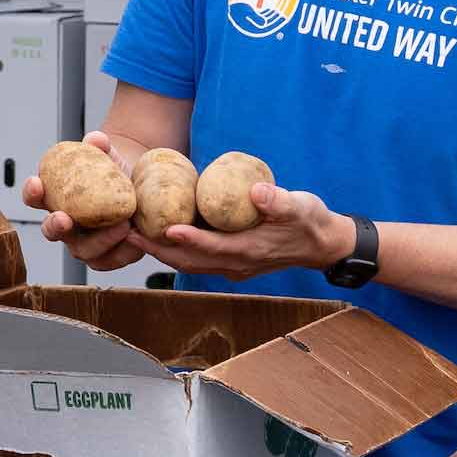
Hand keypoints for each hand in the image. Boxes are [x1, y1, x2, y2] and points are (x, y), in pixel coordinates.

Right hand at [20, 131, 148, 272]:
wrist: (139, 189)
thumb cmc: (113, 172)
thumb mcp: (108, 156)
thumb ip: (100, 146)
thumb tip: (96, 140)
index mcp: (56, 199)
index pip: (34, 198)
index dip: (31, 192)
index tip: (36, 183)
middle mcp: (66, 225)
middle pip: (52, 231)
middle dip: (54, 226)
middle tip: (63, 218)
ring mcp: (85, 244)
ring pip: (83, 251)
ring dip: (99, 241)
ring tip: (121, 226)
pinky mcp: (107, 256)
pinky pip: (111, 260)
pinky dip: (123, 251)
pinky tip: (136, 239)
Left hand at [128, 182, 355, 282]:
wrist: (324, 244)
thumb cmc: (312, 221)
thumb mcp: (301, 206)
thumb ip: (279, 200)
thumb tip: (257, 191)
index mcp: (250, 250)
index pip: (212, 248)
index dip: (188, 239)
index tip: (165, 228)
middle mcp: (236, 263)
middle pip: (190, 260)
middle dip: (160, 249)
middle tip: (132, 231)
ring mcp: (233, 265)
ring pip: (190, 262)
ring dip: (163, 251)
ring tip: (136, 233)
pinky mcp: (231, 260)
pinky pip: (198, 258)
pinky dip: (178, 249)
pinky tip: (162, 232)